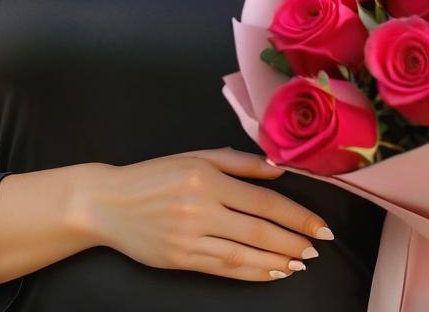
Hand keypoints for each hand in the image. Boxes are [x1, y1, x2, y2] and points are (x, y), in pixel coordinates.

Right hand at [81, 146, 333, 281]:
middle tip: (319, 247)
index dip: (296, 215)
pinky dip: (250, 272)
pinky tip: (270, 272)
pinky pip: (223, 268)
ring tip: (300, 263)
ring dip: (277, 260)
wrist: (108, 203)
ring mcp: (189, 237)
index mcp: (207, 179)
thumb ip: (240, 163)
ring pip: (243, 254)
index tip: (319, 225)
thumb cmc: (156, 175)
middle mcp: (200, 209)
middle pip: (258, 230)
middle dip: (294, 241)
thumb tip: (279, 171)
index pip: (263, 201)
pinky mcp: (180, 260)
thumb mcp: (197, 157)